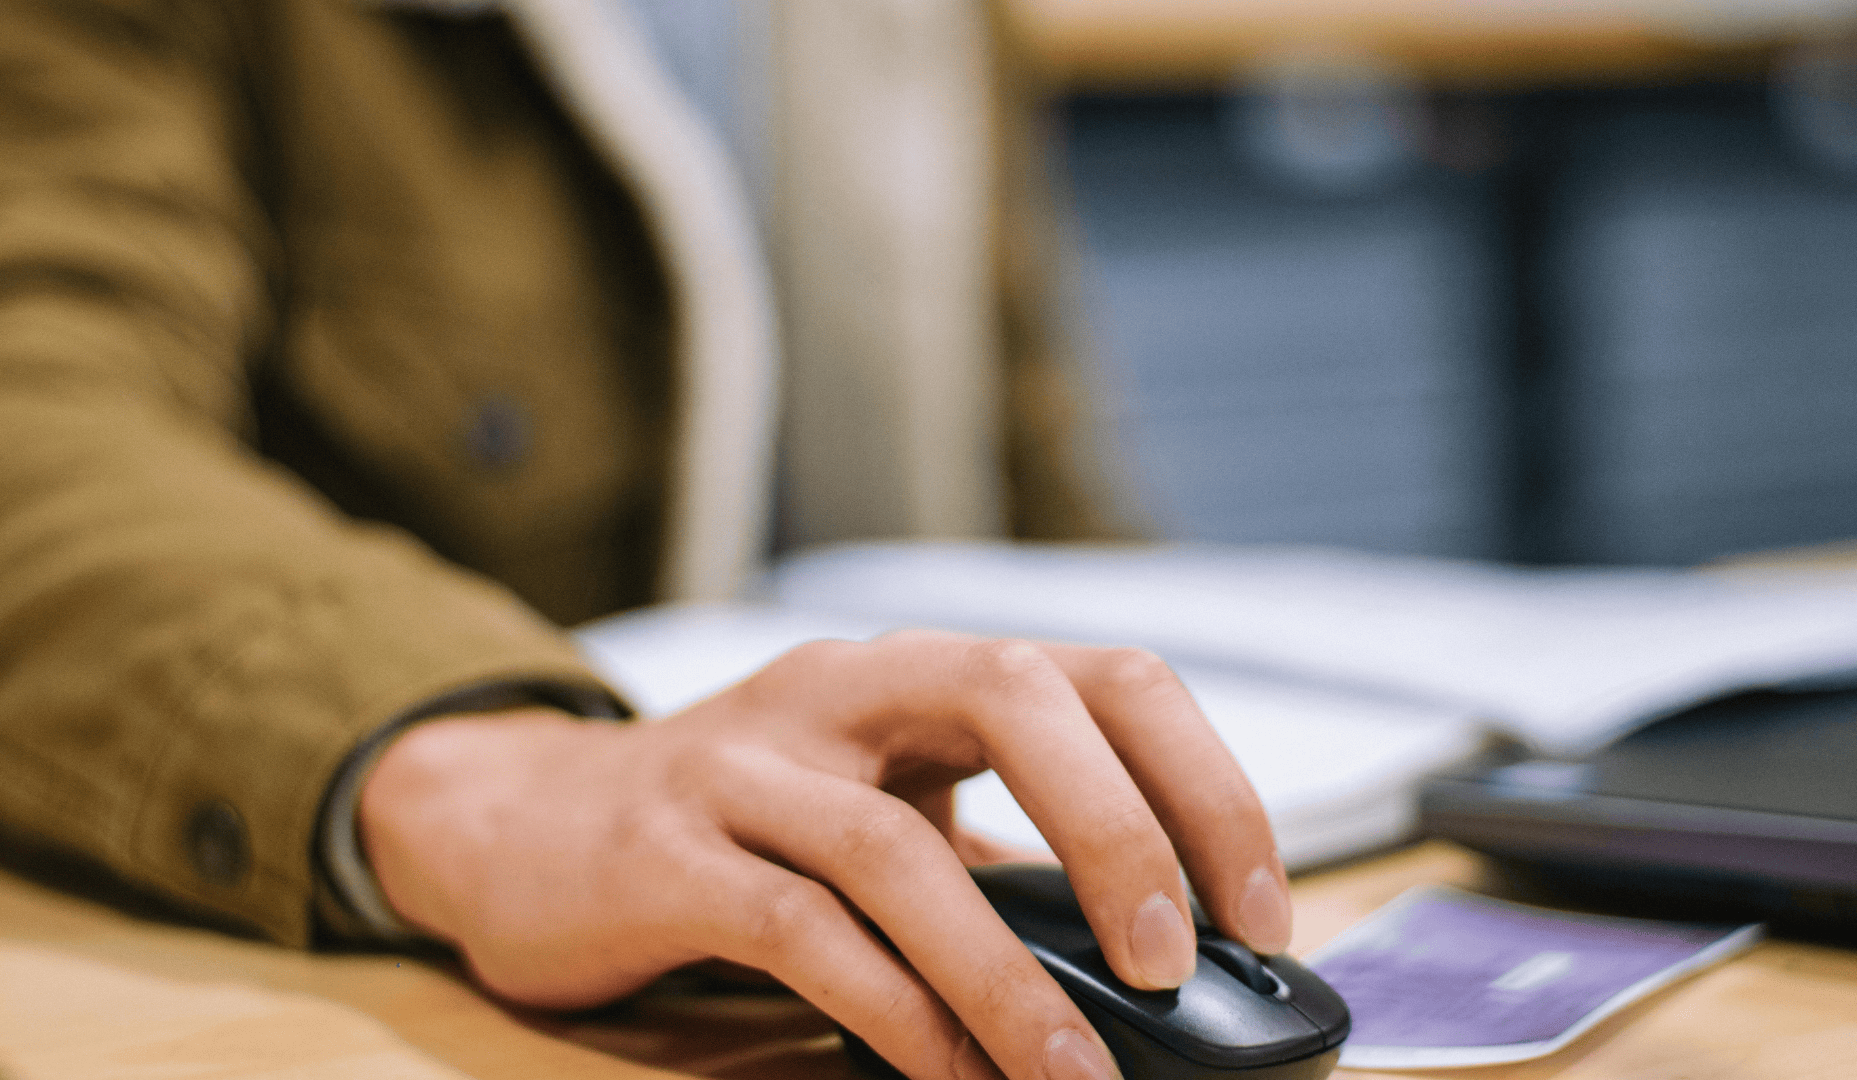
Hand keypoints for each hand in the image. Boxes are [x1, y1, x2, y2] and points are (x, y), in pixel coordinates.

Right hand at [359, 631, 1291, 1079]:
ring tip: (1074, 1078)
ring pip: (896, 846)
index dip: (1199, 780)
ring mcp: (744, 764)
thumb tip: (1145, 959)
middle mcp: (840, 691)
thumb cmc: (735, 827)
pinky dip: (890, 1010)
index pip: (1100, 674)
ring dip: (1005, 975)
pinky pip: (796, 929)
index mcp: (919, 676)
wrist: (517, 820)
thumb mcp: (877, 811)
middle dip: (1121, 828)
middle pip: (1016, 695)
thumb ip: (994, 863)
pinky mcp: (663, 854)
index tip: (1259, 911)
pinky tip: (946, 1074)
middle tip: (1175, 964)